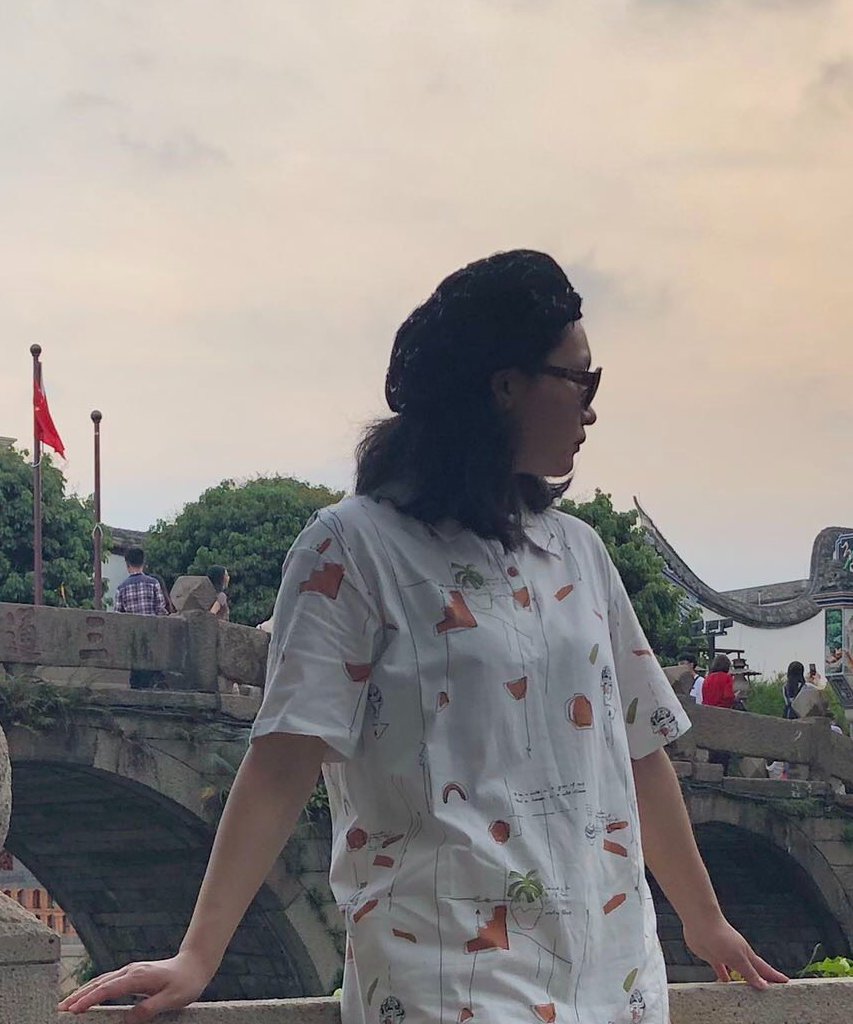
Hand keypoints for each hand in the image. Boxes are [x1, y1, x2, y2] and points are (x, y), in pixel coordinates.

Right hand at [57, 950, 213, 1021]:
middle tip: (59, 1010)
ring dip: (83, 992)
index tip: (73, 1010)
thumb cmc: (185, 982)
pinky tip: (87, 996)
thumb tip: (128, 1020)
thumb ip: (149, 1009)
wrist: (194, 964)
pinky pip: (108, 981)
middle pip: (99, 983)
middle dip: (78, 996)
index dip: (89, 1000)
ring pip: (101, 981)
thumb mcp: (171, 999)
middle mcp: (131, 971)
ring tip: (66, 1005)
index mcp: (137, 977)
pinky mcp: (132, 974)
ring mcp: (130, 971)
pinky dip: (94, 989)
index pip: (107, 990)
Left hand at [684, 915, 788, 989]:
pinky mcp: (713, 957)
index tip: (786, 982)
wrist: (700, 923)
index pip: (764, 969)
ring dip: (742, 981)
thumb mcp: (738, 958)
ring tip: (747, 992)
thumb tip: (764, 985)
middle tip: (770, 990)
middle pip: (752, 971)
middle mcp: (738, 955)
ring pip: (737, 971)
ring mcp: (726, 956)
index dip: (774, 976)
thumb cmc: (720, 935)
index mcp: (747, 955)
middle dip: (761, 980)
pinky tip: (724, 983)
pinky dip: (723, 977)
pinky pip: (720, 970)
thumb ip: (750, 972)